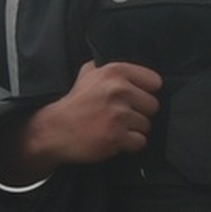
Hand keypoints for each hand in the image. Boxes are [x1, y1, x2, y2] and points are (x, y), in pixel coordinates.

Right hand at [0, 61, 160, 183]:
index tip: (136, 98)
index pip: (155, 82)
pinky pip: (140, 141)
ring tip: (116, 127)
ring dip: (134, 129)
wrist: (55, 130)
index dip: (146, 92)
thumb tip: (129, 67)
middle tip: (122, 116)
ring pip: (147, 125)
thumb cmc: (75, 103)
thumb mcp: (87, 73)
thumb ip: (107, 67)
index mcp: (116, 72)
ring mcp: (118, 114)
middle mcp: (119, 90)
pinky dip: (130, 144)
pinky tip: (116, 139)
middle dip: (140, 113)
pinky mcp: (116, 136)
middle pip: (153, 105)